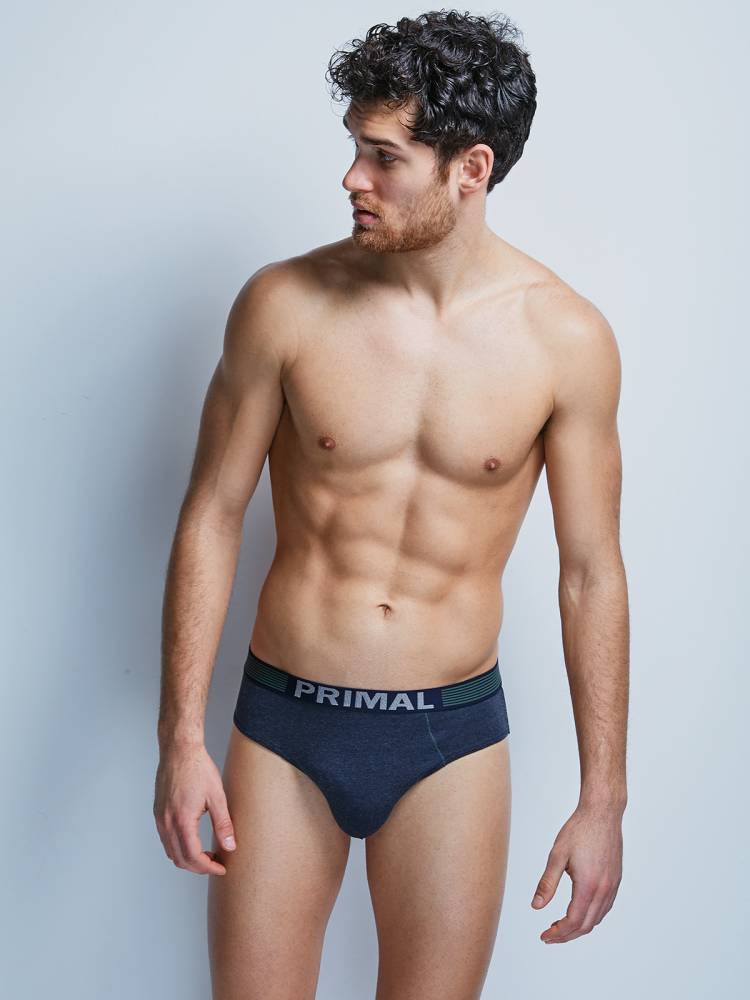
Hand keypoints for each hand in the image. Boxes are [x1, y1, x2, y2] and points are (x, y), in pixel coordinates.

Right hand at [153, 742, 236, 874]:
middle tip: (216, 863)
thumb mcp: (217, 796)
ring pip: (170, 851)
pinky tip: (193, 840)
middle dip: (198, 867)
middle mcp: (167, 822)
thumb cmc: (198, 769)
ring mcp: (160, 818)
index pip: (192, 856)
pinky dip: (178, 847)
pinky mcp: (158, 813)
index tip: (221, 868)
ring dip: (187, 858)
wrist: (179, 750)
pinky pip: (165, 839)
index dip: (207, 867)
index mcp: (182, 820)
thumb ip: (223, 824)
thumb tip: (230, 846)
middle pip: (179, 859)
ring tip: (207, 854)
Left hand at [530, 803, 622, 942]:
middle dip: (567, 935)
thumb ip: (547, 883)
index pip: (573, 921)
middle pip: (586, 925)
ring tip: (561, 926)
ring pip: (597, 918)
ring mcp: (612, 886)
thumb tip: (536, 906)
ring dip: (580, 927)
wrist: (602, 813)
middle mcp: (604, 890)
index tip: (545, 936)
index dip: (558, 933)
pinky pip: (605, 907)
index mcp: (588, 886)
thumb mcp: (557, 855)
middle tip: (549, 935)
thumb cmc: (579, 830)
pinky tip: (579, 911)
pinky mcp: (615, 879)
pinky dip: (591, 916)